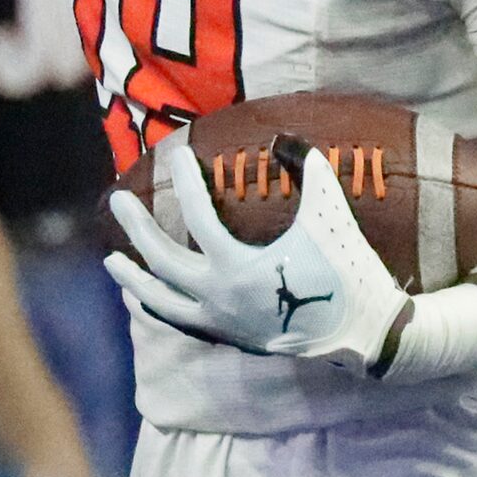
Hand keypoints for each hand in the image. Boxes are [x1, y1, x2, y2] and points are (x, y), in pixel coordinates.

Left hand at [105, 132, 409, 370]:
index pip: (197, 217)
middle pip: (162, 260)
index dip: (185, 182)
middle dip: (136, 229)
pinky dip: (158, 309)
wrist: (366, 332)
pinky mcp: (230, 338)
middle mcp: (219, 298)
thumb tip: (283, 138)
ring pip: (162, 302)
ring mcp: (221, 323)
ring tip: (110, 262)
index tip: (176, 155)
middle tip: (117, 202)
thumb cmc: (347, 269)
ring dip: (133, 279)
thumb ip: (309, 170)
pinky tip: (144, 298)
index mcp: (237, 267)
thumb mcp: (330, 214)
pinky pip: (181, 323)